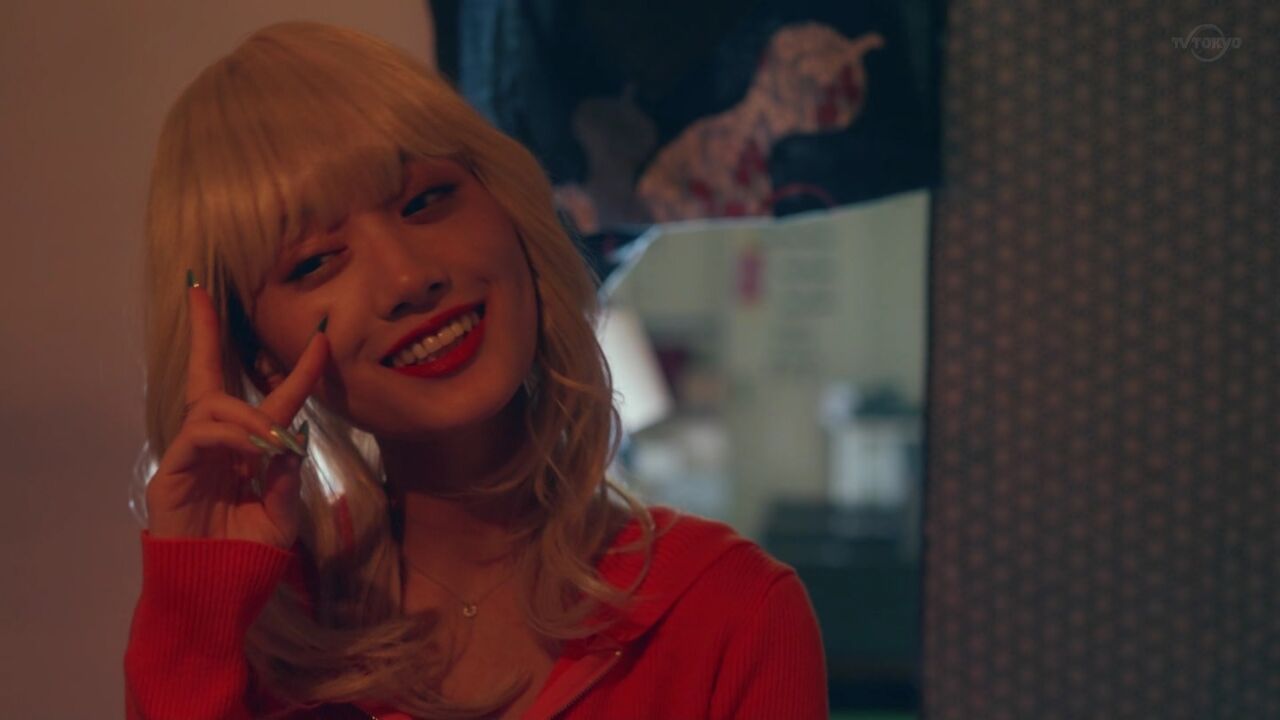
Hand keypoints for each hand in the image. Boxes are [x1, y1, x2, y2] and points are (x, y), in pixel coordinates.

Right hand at [145, 282, 328, 548]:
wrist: (215, 596)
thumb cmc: (248, 559)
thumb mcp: (282, 516)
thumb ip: (287, 478)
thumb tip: (291, 436)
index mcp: (247, 452)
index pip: (272, 400)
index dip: (296, 371)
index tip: (321, 339)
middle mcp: (216, 445)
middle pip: (209, 377)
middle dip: (207, 333)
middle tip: (201, 293)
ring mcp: (190, 456)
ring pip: (212, 404)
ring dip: (248, 415)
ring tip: (271, 443)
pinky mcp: (170, 472)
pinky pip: (199, 435)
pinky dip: (230, 435)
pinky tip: (252, 450)